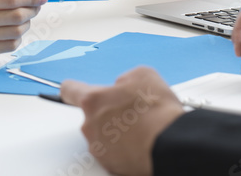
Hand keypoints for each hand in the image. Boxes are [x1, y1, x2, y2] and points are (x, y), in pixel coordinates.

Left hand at [61, 67, 184, 175]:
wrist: (171, 144)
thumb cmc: (157, 112)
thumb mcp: (143, 75)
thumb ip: (124, 78)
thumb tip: (124, 85)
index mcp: (93, 100)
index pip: (70, 90)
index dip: (72, 88)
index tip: (70, 89)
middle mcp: (90, 125)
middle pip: (92, 115)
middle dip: (108, 112)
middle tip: (131, 111)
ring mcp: (99, 148)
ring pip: (103, 135)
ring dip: (116, 131)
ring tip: (141, 128)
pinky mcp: (111, 165)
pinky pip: (114, 152)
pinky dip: (124, 148)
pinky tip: (141, 142)